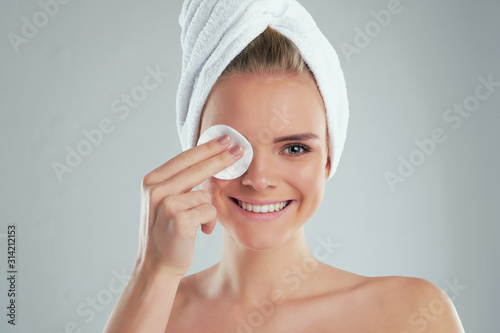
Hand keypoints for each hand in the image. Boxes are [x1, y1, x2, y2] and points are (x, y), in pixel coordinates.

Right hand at [135, 135, 242, 276]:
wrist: (156, 266)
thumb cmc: (167, 233)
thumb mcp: (167, 202)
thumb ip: (181, 183)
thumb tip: (210, 160)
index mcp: (152, 181)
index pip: (185, 158)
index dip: (207, 147)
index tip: (226, 138)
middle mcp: (156, 189)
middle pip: (197, 168)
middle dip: (222, 158)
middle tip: (241, 149)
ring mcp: (166, 203)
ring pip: (206, 194)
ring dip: (209, 211)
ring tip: (199, 225)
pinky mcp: (178, 218)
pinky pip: (209, 211)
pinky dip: (210, 222)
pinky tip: (200, 233)